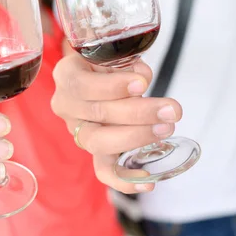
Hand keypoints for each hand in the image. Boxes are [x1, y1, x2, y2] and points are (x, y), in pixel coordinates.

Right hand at [51, 54, 182, 193]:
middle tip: (170, 110)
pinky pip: (103, 170)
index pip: (83, 86)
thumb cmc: (107, 61)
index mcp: (66, 75)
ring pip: (99, 142)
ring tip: (165, 129)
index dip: (113, 87)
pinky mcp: (93, 150)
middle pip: (96, 114)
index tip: (143, 84)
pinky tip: (149, 182)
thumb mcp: (114, 54)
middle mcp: (65, 105)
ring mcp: (77, 130)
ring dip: (136, 137)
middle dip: (137, 113)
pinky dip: (125, 179)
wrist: (99, 73)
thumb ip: (127, 64)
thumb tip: (142, 78)